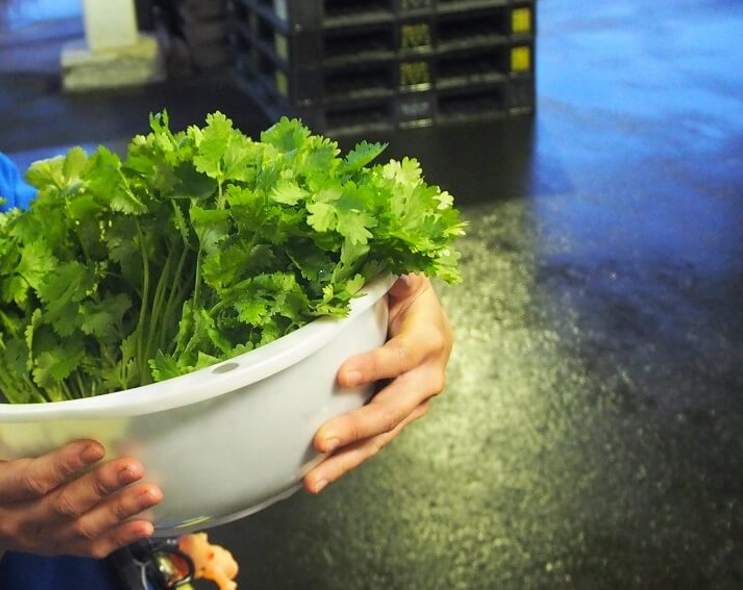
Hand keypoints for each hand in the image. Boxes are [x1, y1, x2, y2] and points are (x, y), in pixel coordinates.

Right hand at [0, 419, 160, 573]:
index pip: (31, 481)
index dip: (63, 466)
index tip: (94, 446)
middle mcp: (16, 521)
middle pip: (64, 507)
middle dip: (101, 487)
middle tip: (134, 466)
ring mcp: (38, 539)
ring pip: (82, 530)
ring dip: (119, 512)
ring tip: (151, 492)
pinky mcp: (53, 548)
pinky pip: (87, 549)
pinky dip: (119, 539)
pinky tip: (145, 525)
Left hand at [305, 273, 451, 493]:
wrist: (426, 318)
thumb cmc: (407, 291)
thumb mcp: (406, 274)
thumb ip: (398, 272)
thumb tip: (388, 262)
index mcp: (429, 338)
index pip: (404, 355)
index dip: (377, 365)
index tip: (343, 376)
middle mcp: (427, 377)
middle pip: (394, 408)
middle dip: (357, 426)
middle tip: (322, 440)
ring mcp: (413, 403)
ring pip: (382, 435)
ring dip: (347, 458)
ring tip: (313, 479)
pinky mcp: (396, 419)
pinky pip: (373, 443)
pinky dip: (346, 461)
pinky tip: (316, 476)